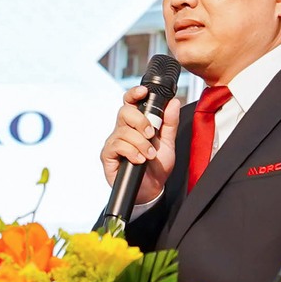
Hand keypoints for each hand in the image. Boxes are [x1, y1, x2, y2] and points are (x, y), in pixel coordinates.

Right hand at [99, 84, 181, 205]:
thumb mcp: (168, 143)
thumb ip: (170, 123)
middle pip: (124, 112)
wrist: (151, 189)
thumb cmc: (157, 166)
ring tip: (149, 155)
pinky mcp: (107, 155)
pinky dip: (132, 152)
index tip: (144, 92)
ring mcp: (114, 142)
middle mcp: (122, 129)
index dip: (134, 93)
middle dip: (141, 121)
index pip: (130, 102)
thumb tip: (173, 102)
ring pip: (124, 131)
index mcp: (135, 123)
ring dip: (141, 144)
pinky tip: (139, 160)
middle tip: (151, 134)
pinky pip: (118, 146)